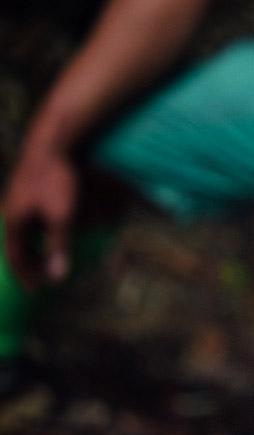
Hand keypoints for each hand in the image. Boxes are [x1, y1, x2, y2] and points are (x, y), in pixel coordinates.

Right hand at [2, 144, 77, 288]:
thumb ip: (59, 246)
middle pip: (16, 246)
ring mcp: (17, 200)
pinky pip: (27, 220)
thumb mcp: (62, 216)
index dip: (26, 275)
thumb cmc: (57, 180)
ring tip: (42, 260)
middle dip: (28, 264)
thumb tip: (58, 276)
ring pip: (21, 232)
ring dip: (31, 248)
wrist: (52, 144)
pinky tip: (46, 233)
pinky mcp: (26, 190)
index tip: (36, 290)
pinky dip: (35, 233)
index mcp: (14, 222)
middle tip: (40, 279)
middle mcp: (11, 212)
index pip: (16, 257)